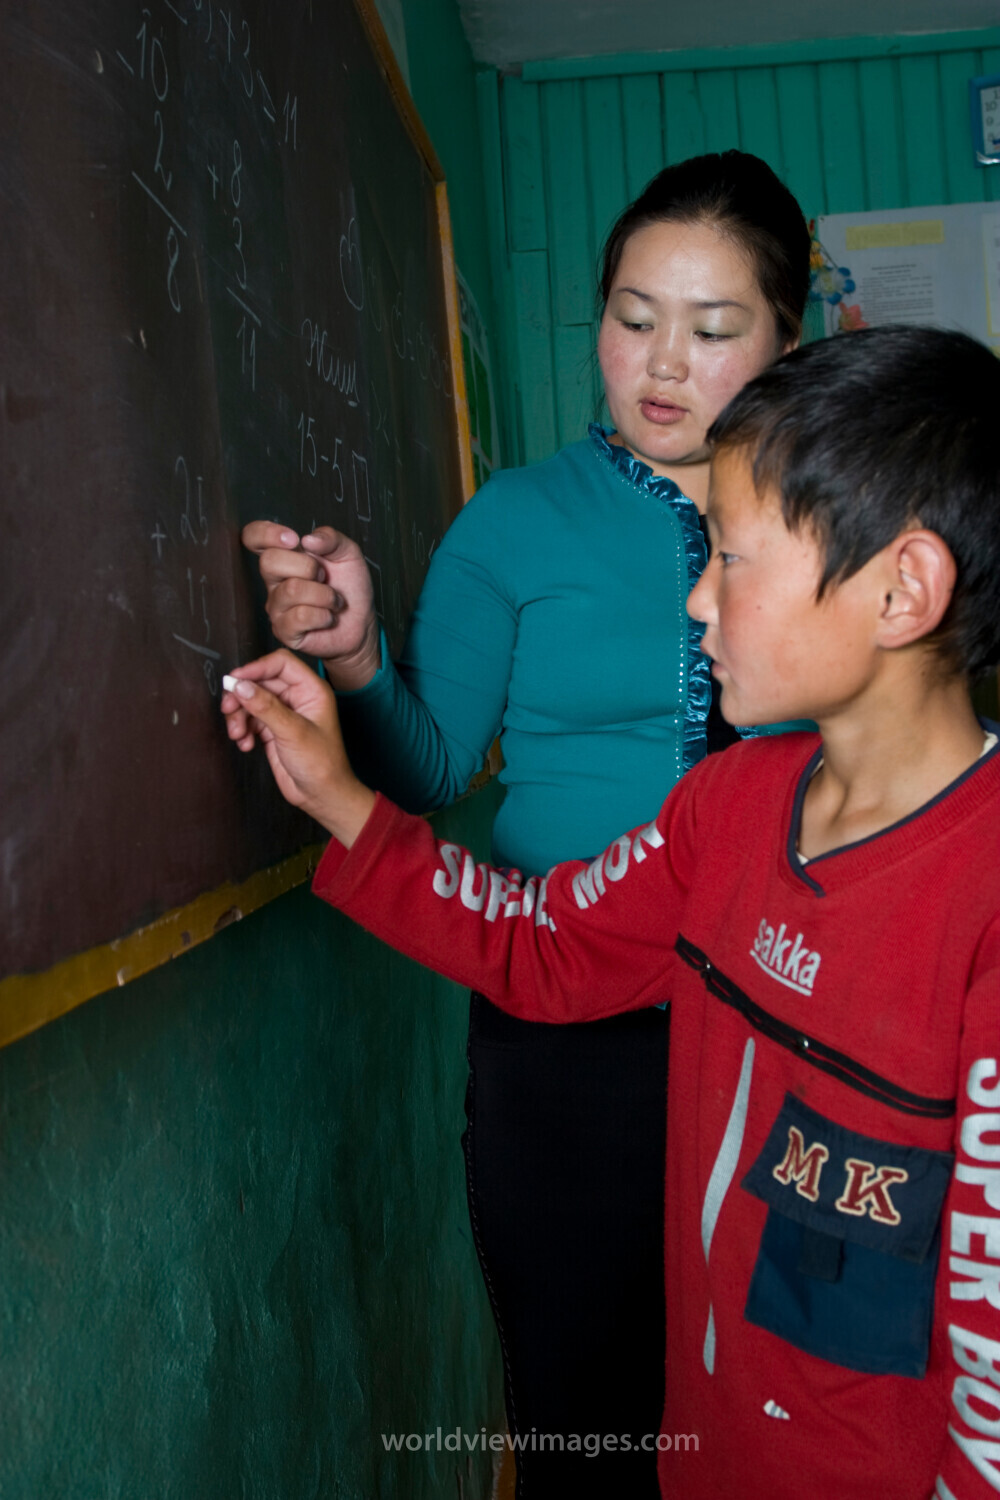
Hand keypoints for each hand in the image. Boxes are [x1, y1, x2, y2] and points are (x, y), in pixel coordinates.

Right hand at [220, 649, 375, 844]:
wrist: (321, 795)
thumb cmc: (321, 764)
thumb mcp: (293, 732)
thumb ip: (265, 707)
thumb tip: (241, 686)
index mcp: (311, 690)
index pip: (280, 664)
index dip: (256, 668)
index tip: (235, 681)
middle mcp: (297, 698)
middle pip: (260, 682)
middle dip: (242, 697)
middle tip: (229, 710)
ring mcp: (284, 714)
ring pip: (251, 701)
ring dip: (239, 716)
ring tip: (238, 735)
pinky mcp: (272, 730)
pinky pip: (250, 720)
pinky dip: (243, 730)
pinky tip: (246, 745)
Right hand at [241, 521, 381, 687]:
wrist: (361, 623)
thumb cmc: (349, 588)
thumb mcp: (348, 554)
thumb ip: (331, 538)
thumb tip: (308, 539)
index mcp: (285, 556)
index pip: (253, 537)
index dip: (266, 533)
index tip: (293, 540)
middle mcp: (274, 580)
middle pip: (269, 561)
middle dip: (307, 566)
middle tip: (323, 577)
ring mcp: (277, 606)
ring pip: (291, 590)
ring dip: (324, 594)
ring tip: (333, 600)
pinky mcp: (283, 630)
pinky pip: (299, 616)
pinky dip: (323, 615)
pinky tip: (328, 617)